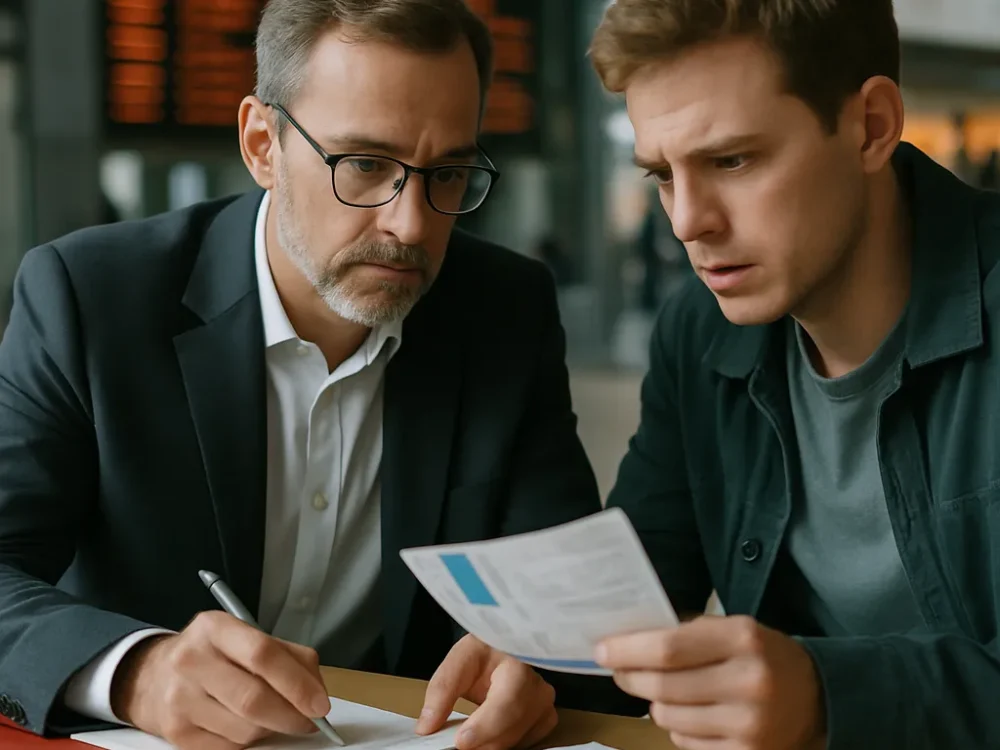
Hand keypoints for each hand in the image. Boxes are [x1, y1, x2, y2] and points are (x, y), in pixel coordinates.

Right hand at [110, 611, 330, 749]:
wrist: (152, 676)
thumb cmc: (214, 654)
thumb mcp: (247, 637)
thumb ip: (289, 656)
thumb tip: (316, 693)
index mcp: (215, 628)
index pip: (262, 655)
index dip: (297, 684)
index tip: (320, 705)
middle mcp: (191, 660)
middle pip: (253, 699)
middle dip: (291, 716)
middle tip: (310, 721)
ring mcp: (179, 699)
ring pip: (244, 730)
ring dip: (271, 730)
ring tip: (274, 717)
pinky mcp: (175, 733)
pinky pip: (229, 748)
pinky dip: (249, 742)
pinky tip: (247, 725)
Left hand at [416, 635, 557, 749]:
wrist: (505, 649)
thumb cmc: (484, 652)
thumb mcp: (458, 661)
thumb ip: (441, 692)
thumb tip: (426, 727)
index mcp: (517, 662)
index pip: (507, 701)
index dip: (485, 726)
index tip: (461, 741)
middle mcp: (538, 685)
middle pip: (512, 728)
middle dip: (482, 741)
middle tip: (457, 741)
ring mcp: (545, 704)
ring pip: (518, 739)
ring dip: (490, 742)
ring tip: (470, 732)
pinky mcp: (546, 719)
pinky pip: (525, 743)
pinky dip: (503, 742)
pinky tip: (490, 732)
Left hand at [596, 616, 826, 749]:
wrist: (818, 698)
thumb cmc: (762, 655)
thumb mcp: (734, 629)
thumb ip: (686, 633)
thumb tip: (627, 639)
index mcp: (743, 639)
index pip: (669, 647)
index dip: (628, 650)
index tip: (601, 649)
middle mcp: (749, 682)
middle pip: (663, 685)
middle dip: (630, 677)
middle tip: (619, 671)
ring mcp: (749, 725)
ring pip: (668, 716)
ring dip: (654, 703)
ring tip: (664, 691)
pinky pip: (685, 741)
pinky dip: (677, 727)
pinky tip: (692, 714)